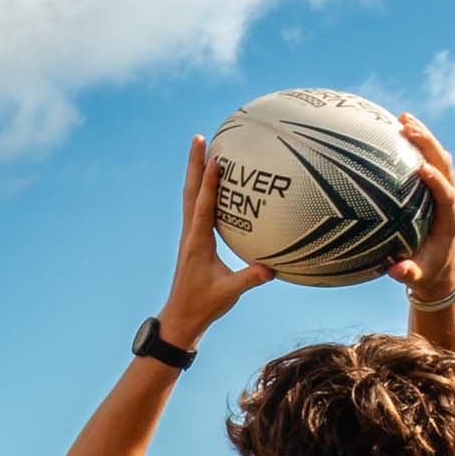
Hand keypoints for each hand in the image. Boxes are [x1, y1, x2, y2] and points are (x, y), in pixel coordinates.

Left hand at [157, 134, 275, 344]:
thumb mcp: (229, 292)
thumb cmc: (203, 305)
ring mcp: (190, 236)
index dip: (210, 183)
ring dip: (196, 172)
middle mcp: (190, 234)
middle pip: (190, 192)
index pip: (203, 206)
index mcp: (197, 243)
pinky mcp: (193, 240)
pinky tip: (212, 182)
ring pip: (190, 197)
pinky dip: (202, 190)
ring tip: (202, 148)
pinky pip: (197, 208)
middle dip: (195, 164)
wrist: (181, 317)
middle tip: (199, 138)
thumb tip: (273, 268)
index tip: (216, 159)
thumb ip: (249, 279)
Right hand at [384, 113, 454, 302]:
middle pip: (445, 165)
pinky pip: (428, 159)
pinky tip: (398, 129)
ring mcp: (444, 189)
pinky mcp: (435, 186)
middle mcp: (450, 199)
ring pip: (439, 156)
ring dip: (424, 136)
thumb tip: (397, 272)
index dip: (436, 182)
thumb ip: (409, 273)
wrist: (440, 267)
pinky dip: (417, 144)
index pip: (446, 195)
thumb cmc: (426, 270)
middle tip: (407, 128)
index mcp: (449, 219)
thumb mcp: (418, 276)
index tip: (422, 168)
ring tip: (403, 118)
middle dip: (428, 145)